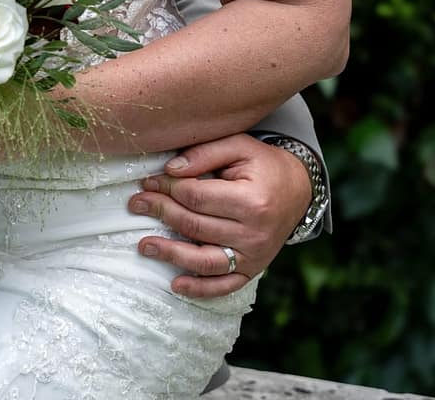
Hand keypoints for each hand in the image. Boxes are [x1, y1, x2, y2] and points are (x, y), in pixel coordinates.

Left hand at [129, 133, 310, 297]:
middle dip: (161, 213)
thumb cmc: (263, 165)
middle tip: (136, 204)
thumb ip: (204, 153)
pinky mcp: (253, 269)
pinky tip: (176, 284)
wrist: (298, 190)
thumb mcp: (239, 146)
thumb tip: (170, 169)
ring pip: (205, 260)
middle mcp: (254, 233)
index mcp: (252, 200)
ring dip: (171, 254)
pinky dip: (200, 288)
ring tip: (144, 246)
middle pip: (195, 226)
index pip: (196, 197)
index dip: (167, 188)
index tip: (147, 182)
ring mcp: (254, 256)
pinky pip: (224, 285)